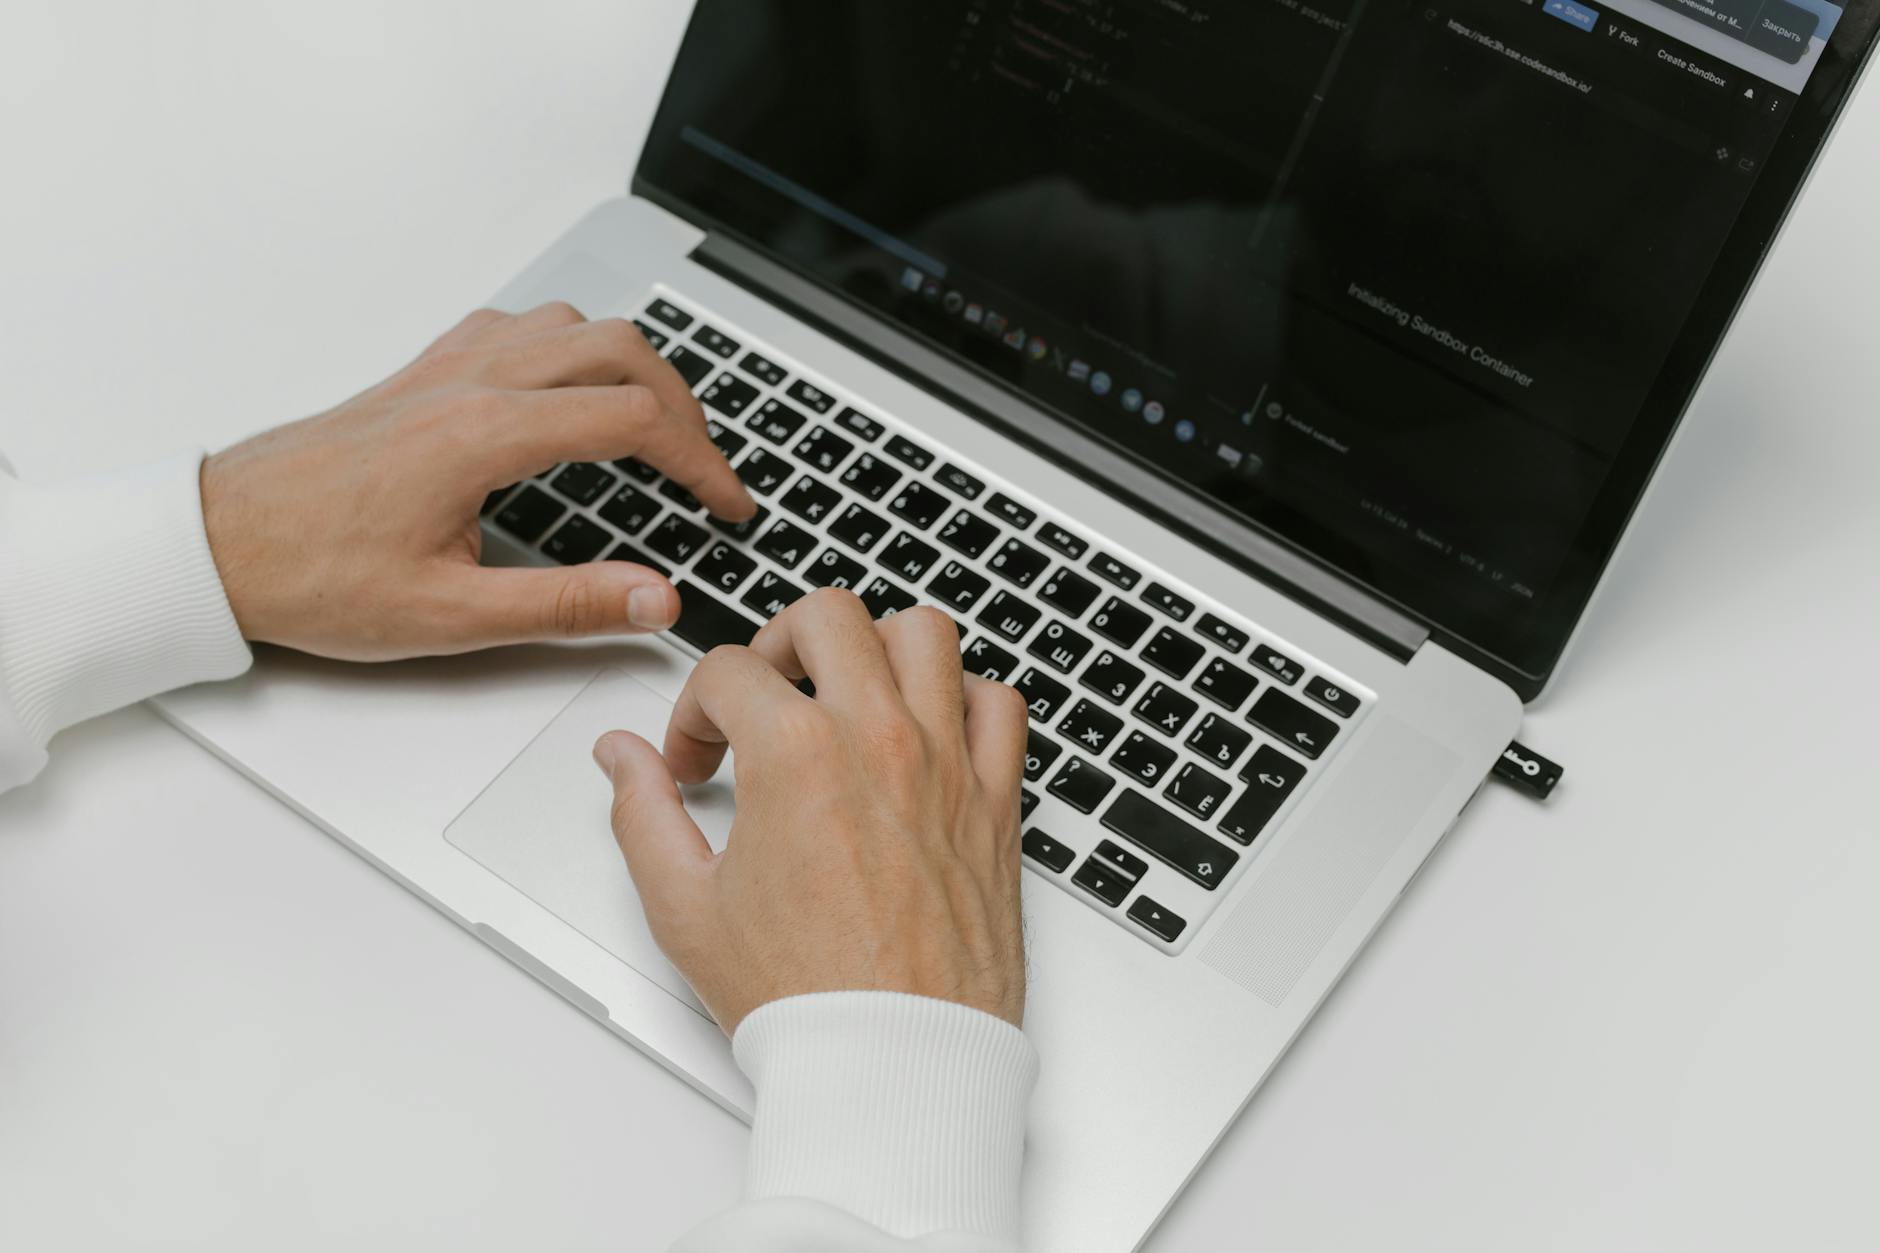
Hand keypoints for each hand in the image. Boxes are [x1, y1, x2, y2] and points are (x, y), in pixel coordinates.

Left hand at [200, 303, 754, 660]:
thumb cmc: (314, 575)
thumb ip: (565, 604)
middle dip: (684, 405)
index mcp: (486, 434)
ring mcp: (445, 367)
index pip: (635, 419)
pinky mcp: (422, 373)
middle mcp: (471, 382)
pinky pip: (519, 327)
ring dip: (632, 366)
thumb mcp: (449, 616)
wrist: (216, 543)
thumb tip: (655, 599)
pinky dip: (571, 350)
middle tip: (706, 466)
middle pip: (620, 349)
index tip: (727, 504)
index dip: (701, 462)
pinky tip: (569, 396)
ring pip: (573, 326)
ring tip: (656, 428)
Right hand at [593, 591, 1030, 1034]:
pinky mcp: (996, 800)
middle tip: (765, 697)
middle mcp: (878, 741)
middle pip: (827, 616)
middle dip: (778, 643)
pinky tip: (927, 731)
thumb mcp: (684, 907)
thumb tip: (621, 758)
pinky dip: (964, 699)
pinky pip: (999, 704)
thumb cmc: (803, 999)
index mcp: (796, 757)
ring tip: (846, 691)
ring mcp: (947, 764)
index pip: (728, 670)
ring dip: (876, 646)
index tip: (696, 760)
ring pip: (924, 633)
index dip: (692, 712)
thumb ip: (642, 814)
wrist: (894, 1061)